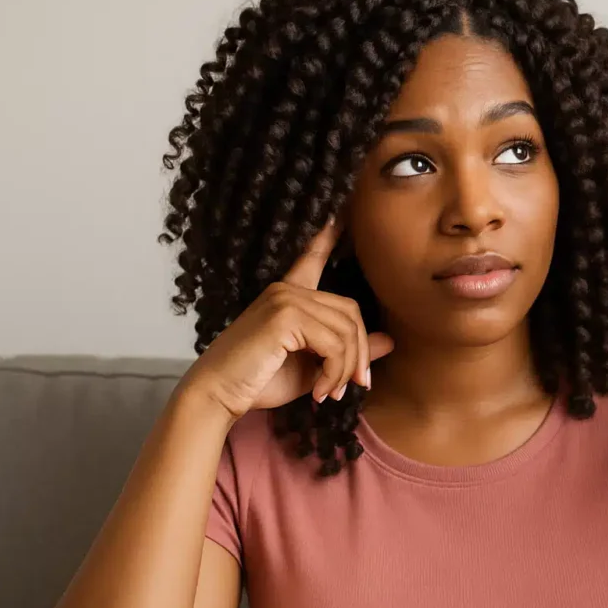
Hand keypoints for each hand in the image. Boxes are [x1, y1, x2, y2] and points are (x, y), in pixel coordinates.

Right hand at [179, 220, 394, 421]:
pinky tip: (320, 393)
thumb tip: (390, 340)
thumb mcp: (313, 367)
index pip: (312, 257)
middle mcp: (288, 290)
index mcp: (290, 295)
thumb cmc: (259, 381)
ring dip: (345, 369)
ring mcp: (285, 299)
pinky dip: (334, 373)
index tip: (340, 211)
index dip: (328, 235)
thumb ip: (346, 352)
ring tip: (332, 393)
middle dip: (358, 354)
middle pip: (350, 312)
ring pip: (346, 331)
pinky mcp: (284, 316)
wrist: (218, 395)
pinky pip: (333, 344)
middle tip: (355, 385)